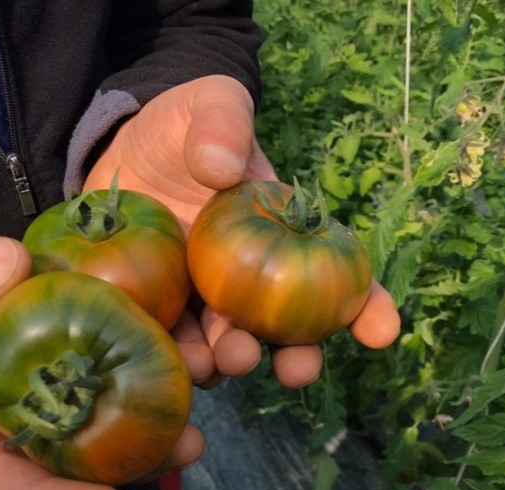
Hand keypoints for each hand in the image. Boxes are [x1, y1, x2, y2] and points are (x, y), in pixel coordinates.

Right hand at [0, 218, 201, 489]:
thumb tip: (9, 271)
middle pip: (65, 451)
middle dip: (127, 460)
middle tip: (188, 446)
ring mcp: (32, 368)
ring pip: (92, 401)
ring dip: (149, 405)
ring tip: (202, 388)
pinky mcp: (55, 331)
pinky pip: (97, 344)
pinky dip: (135, 348)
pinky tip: (180, 337)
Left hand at [85, 75, 400, 387]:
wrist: (121, 150)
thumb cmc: (178, 129)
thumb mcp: (207, 107)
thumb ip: (222, 123)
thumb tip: (223, 168)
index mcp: (280, 232)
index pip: (335, 270)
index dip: (366, 305)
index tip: (382, 333)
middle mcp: (250, 275)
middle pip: (283, 325)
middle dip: (296, 354)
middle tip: (296, 368)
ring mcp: (203, 295)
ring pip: (225, 342)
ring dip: (229, 362)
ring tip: (217, 366)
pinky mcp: (162, 304)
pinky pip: (170, 337)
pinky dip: (174, 353)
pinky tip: (167, 358)